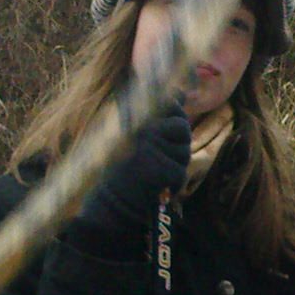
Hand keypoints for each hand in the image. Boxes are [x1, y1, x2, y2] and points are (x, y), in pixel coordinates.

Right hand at [75, 112, 189, 241]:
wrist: (111, 202)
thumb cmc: (125, 168)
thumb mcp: (139, 134)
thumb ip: (161, 113)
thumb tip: (181, 92)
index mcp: (138, 117)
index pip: (172, 105)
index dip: (176, 117)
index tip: (166, 132)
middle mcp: (144, 128)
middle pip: (183, 128)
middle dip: (179, 144)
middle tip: (161, 158)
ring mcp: (150, 147)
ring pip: (184, 153)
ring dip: (175, 165)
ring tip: (155, 172)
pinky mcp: (158, 168)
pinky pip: (179, 173)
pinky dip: (173, 184)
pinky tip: (157, 187)